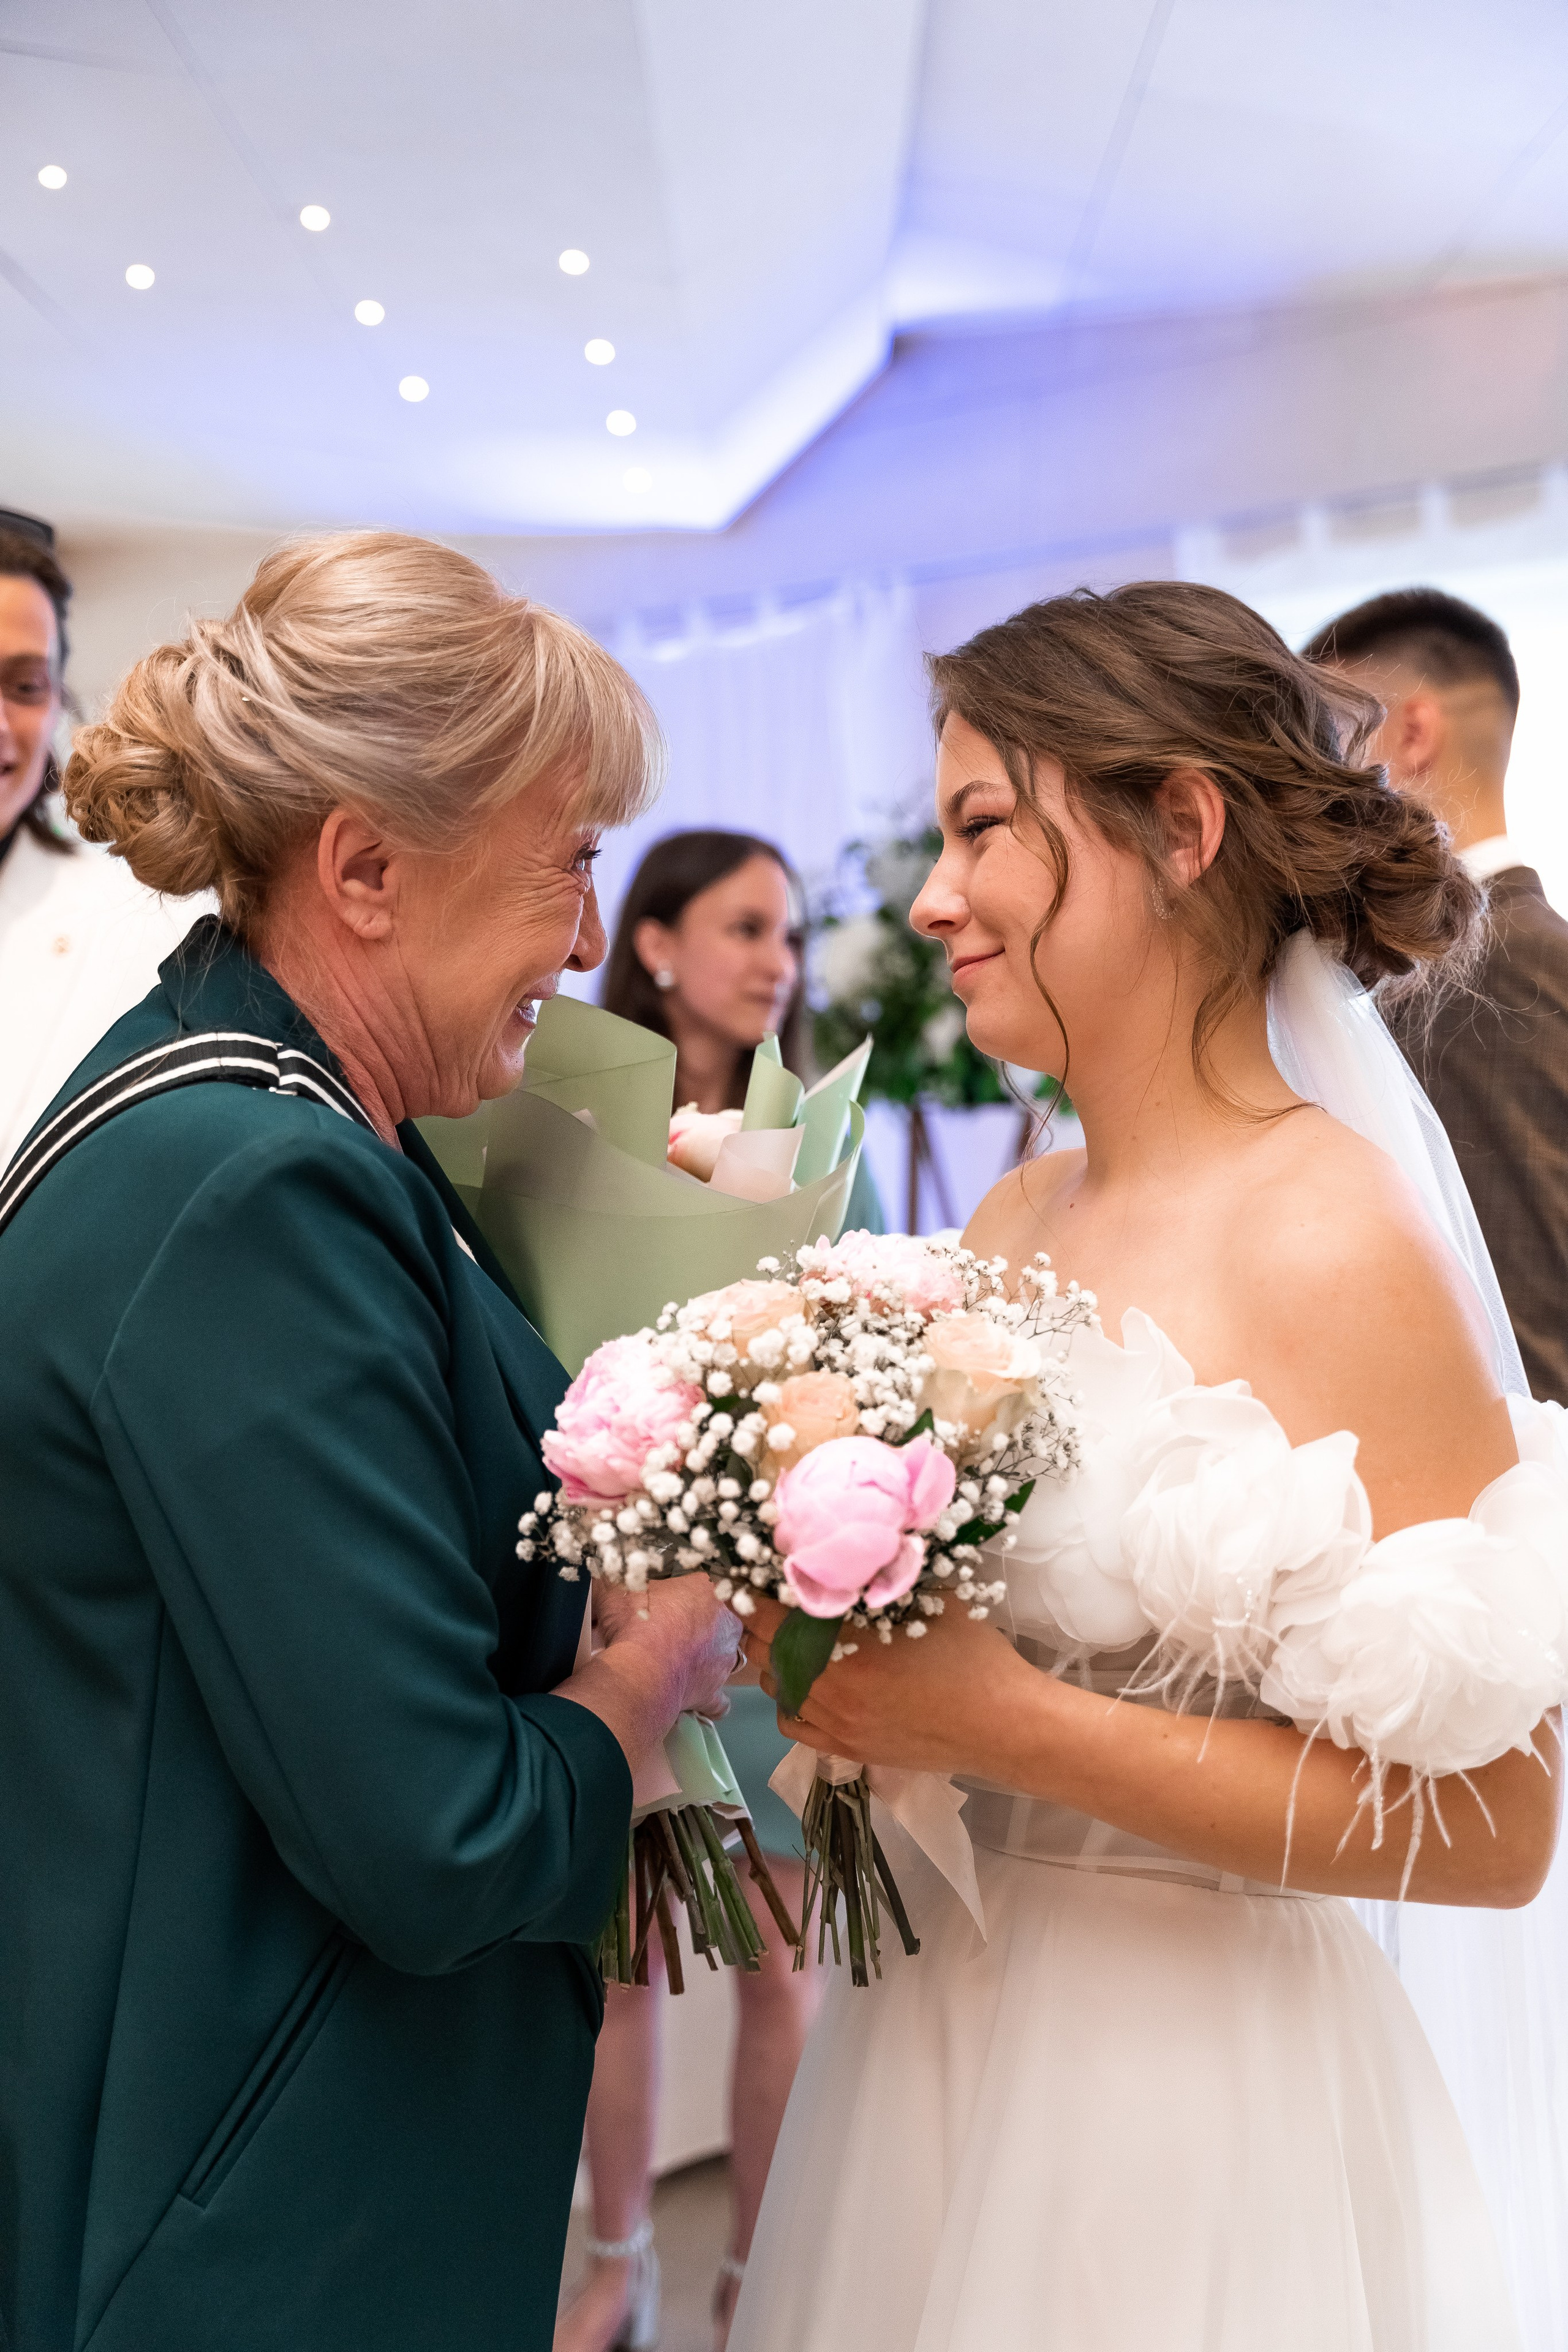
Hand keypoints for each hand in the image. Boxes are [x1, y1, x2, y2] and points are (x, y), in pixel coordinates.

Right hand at [595, 1577, 740, 1722]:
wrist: (640, 1668)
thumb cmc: (634, 1626)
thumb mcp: (615, 1592)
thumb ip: (613, 1583)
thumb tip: (602, 1580)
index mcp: (701, 1589)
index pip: (692, 1589)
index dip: (672, 1600)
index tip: (655, 1609)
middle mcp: (722, 1620)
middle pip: (709, 1620)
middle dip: (691, 1628)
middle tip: (663, 1636)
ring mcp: (723, 1656)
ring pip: (717, 1655)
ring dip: (700, 1660)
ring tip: (671, 1666)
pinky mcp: (714, 1689)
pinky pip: (717, 1699)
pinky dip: (708, 1702)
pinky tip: (694, 1701)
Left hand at [735, 1597, 1033, 1775]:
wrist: (1003, 1724)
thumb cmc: (972, 1655)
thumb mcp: (930, 1598)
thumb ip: (886, 1574)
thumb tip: (854, 1545)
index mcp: (847, 1647)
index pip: (770, 1613)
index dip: (755, 1590)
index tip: (752, 1571)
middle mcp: (831, 1688)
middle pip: (763, 1649)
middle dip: (759, 1621)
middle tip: (770, 1598)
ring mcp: (836, 1723)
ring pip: (774, 1686)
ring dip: (773, 1659)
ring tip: (791, 1638)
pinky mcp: (847, 1748)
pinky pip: (793, 1724)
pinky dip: (789, 1700)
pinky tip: (808, 1682)